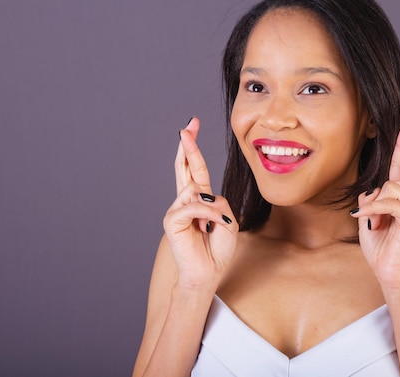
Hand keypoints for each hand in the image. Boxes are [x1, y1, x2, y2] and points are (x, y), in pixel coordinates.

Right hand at [163, 117, 237, 288]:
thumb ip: (218, 202)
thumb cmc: (218, 249)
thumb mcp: (228, 220)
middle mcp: (186, 201)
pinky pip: (192, 207)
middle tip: (188, 126)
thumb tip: (201, 197)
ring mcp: (176, 209)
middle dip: (188, 146)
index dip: (194, 148)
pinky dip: (206, 217)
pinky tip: (209, 229)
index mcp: (200, 199)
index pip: (196, 169)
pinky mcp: (171, 220)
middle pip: (186, 168)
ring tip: (215, 228)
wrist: (207, 272)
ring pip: (197, 192)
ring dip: (213, 210)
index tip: (192, 125)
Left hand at [350, 108, 399, 290]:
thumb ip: (370, 200)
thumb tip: (370, 188)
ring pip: (390, 186)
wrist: (391, 274)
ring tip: (373, 223)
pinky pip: (389, 203)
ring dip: (374, 205)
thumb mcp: (368, 219)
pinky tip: (367, 221)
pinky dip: (375, 211)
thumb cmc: (380, 249)